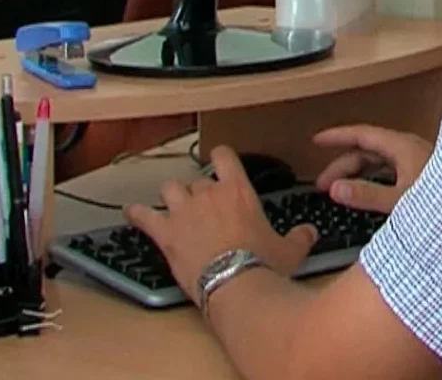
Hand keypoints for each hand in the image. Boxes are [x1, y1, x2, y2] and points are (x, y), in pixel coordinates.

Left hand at [124, 146, 318, 308]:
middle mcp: (208, 195)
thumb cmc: (262, 266)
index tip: (219, 160)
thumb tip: (310, 232)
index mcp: (238, 192)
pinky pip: (144, 216)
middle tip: (204, 207)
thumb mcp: (290, 251)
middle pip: (196, 179)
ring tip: (173, 206)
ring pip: (170, 189)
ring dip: (171, 197)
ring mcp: (183, 212)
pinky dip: (137, 214)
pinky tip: (131, 212)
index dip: (220, 156)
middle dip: (198, 191)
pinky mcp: (165, 233)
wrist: (236, 285)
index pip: (224, 156)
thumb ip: (300, 237)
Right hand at [312, 125, 433, 213]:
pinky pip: (392, 172)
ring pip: (381, 162)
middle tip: (323, 185)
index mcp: (403, 147)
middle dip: (343, 165)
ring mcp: (419, 161)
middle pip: (369, 150)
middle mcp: (411, 150)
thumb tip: (336, 190)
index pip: (362, 134)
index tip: (317, 141)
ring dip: (359, 174)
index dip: (338, 137)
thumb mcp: (401, 201)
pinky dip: (375, 180)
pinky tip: (369, 195)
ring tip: (341, 192)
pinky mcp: (425, 175)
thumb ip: (366, 195)